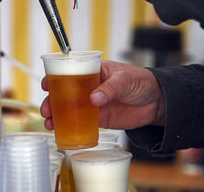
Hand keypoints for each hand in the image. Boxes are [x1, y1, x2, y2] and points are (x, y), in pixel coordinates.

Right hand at [40, 60, 165, 129]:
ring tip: (49, 123)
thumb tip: (93, 99)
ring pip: (70, 109)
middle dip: (52, 101)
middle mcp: (90, 87)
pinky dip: (71, 127)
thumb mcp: (125, 80)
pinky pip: (82, 122)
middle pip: (65, 92)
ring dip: (58, 115)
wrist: (157, 102)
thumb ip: (110, 88)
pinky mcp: (100, 118)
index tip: (46, 84)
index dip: (55, 77)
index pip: (71, 71)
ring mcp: (94, 103)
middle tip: (46, 110)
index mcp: (95, 71)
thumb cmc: (142, 81)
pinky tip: (62, 132)